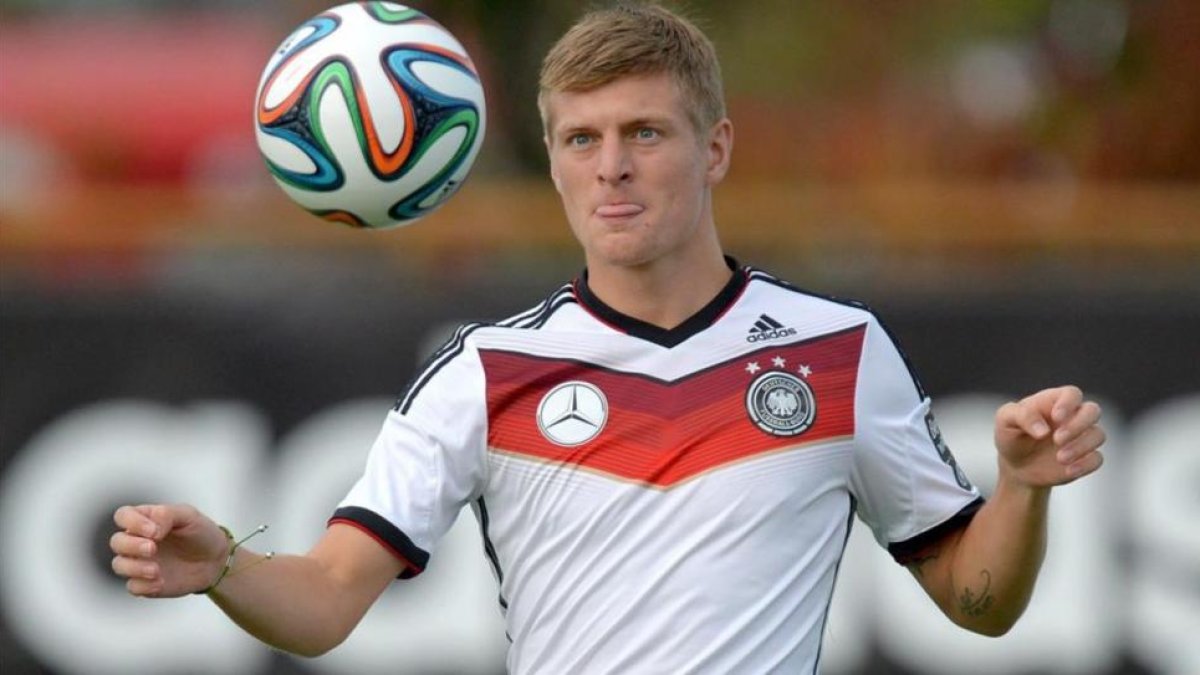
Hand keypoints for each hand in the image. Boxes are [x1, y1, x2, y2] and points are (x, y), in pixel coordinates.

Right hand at [110, 504, 228, 597]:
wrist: (215, 560)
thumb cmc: (200, 533)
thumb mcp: (189, 516)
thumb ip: (167, 514)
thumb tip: (151, 530)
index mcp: (145, 520)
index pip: (123, 516)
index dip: (132, 522)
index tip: (154, 531)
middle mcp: (137, 540)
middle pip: (117, 541)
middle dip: (131, 546)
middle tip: (152, 549)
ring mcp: (139, 562)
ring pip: (119, 565)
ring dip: (134, 567)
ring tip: (156, 570)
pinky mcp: (145, 582)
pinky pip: (132, 586)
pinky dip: (143, 585)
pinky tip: (160, 581)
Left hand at [994, 385, 1105, 488]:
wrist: (1015, 466)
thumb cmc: (1011, 435)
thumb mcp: (1005, 420)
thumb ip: (1022, 416)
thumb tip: (1043, 430)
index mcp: (1053, 402)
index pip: (1072, 394)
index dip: (1068, 403)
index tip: (1056, 417)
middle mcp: (1072, 417)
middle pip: (1093, 410)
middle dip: (1079, 425)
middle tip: (1057, 439)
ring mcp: (1081, 437)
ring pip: (1098, 435)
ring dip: (1080, 447)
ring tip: (1059, 458)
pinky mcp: (1085, 458)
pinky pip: (1097, 458)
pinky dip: (1085, 464)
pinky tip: (1067, 469)